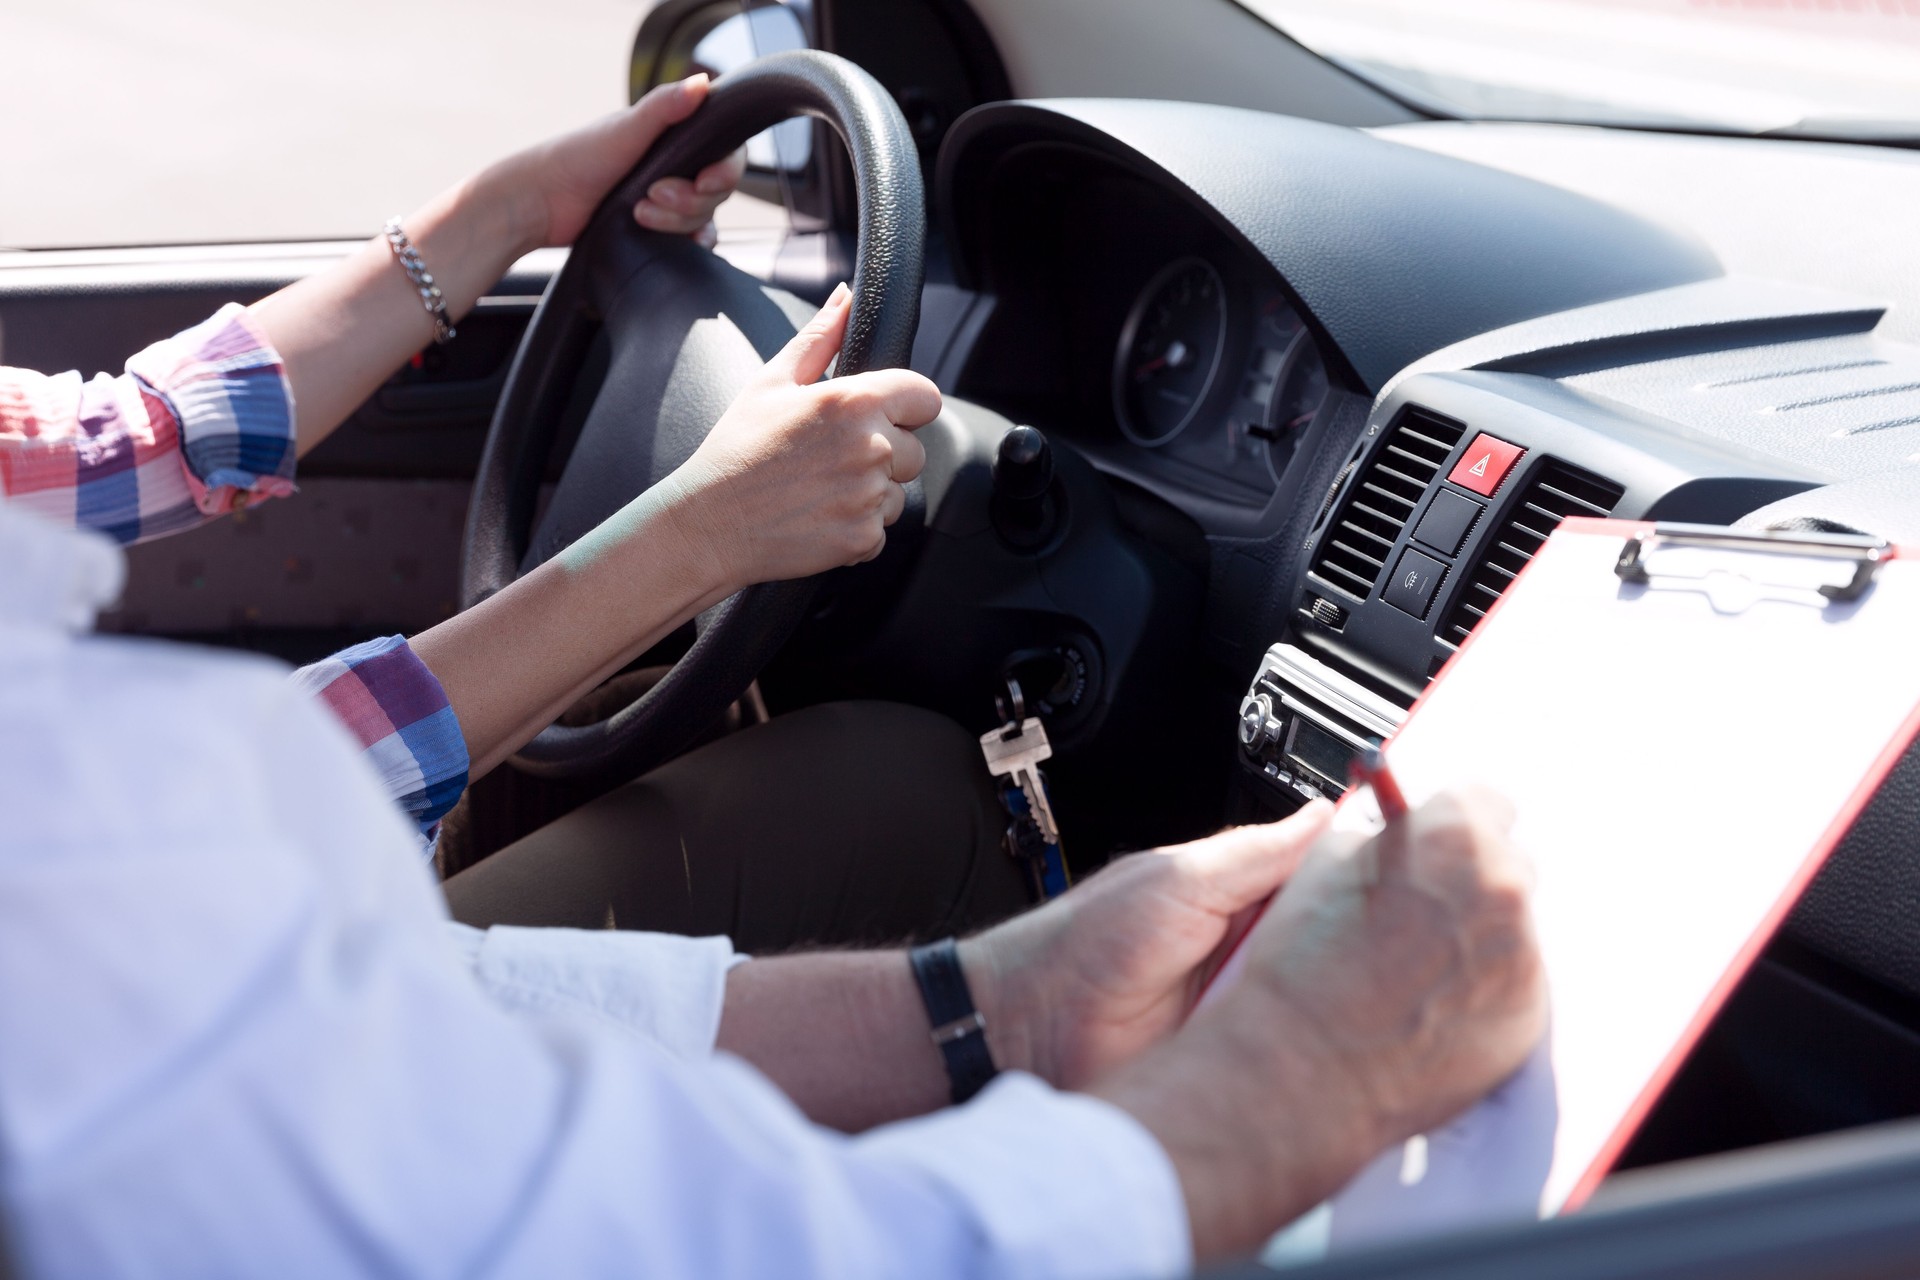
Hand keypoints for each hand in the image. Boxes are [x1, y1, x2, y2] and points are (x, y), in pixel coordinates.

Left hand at [494, 74, 746, 253]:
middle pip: (716, 191)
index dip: (724, 172)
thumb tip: (701, 84)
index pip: (726, 153)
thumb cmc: (577, 158)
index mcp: (675, 136)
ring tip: (639, 212)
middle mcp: (677, 166)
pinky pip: (694, 239)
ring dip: (676, 220)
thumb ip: (665, 106)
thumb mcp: (625, 129)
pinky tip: (679, 242)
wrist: (542, 204)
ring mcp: (668, 198)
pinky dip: (691, 242)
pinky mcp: (659, 228)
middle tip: (653, 194)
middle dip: (689, 200)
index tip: (704, 181)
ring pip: (703, 217)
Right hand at [664, 283, 940, 589]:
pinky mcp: (864, 539)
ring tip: (818, 488)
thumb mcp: (772, 381)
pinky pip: (881, 529)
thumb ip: (820, 336)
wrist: (707, 525)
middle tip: (829, 458)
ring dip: (870, 492)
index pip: (925, 397)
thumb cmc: (735, 450)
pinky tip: (817, 515)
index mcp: (854, 402)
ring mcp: (869, 496)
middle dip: (884, 453)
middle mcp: (871, 448)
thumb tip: (846, 296)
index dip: (906, 406)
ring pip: (897, 492)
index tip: (882, 416)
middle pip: (914, 449)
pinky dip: (856, 527)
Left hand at [1090, 787, 1545, 1258]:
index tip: (1432, 865)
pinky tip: (1359, 1043)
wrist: (1027, 1028)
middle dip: (1384, 941)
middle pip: (1342, 941)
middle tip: (1439, 933)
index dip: (1377, 877)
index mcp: (1239, 896)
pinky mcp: (1242, 1065)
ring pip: (1329, 1000)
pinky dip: (1327, 1052)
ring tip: (1410, 986)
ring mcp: (1251, 1010)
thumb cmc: (1081, 947)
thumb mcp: (1177, 878)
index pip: (1329, 879)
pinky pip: (1300, 1056)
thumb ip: (1256, 853)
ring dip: (1360, 998)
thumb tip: (1326, 813)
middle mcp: (1253, 952)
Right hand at [1230, 786, 1546, 1153]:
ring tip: (1412, 967)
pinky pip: (1509, 984)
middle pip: (1504, 863)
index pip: (1485, 800)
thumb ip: (1380, 840)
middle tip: (1416, 909)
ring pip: (1506, 928)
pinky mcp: (1526, 1015)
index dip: (1451, 820)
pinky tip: (1425, 1003)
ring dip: (1471, 937)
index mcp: (1455, 835)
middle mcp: (1502, 889)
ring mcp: (1522, 956)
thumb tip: (1400, 837)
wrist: (1305, 1068)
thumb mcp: (1324, 864)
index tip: (1438, 839)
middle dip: (1465, 880)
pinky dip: (1477, 988)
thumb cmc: (1305, 969)